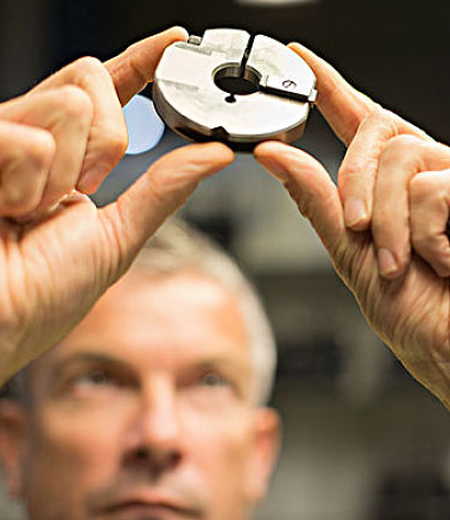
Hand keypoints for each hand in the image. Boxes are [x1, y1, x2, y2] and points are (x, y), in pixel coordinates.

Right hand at [0, 27, 233, 382]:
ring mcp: (7, 135)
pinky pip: (32, 137)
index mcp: (71, 159)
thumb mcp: (119, 238)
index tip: (173, 43)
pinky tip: (8, 208)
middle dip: (102, 150)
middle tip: (73, 195)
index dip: (141, 62)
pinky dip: (29, 185)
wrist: (2, 323)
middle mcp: (38, 138)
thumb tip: (215, 156)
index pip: (108, 93)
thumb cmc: (47, 294)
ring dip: (64, 174)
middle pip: (94, 87)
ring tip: (31, 211)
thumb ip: (163, 191)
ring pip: (71, 106)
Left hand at [254, 43, 449, 406]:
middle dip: (356, 187)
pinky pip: (433, 190)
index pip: (358, 125)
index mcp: (385, 189)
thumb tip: (274, 156)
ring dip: (391, 226)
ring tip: (405, 262)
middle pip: (379, 135)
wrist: (447, 344)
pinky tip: (441, 260)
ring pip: (402, 162)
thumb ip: (318, 202)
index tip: (302, 62)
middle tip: (362, 231)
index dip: (331, 90)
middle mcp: (420, 176)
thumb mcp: (349, 253)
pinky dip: (426, 237)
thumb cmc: (407, 309)